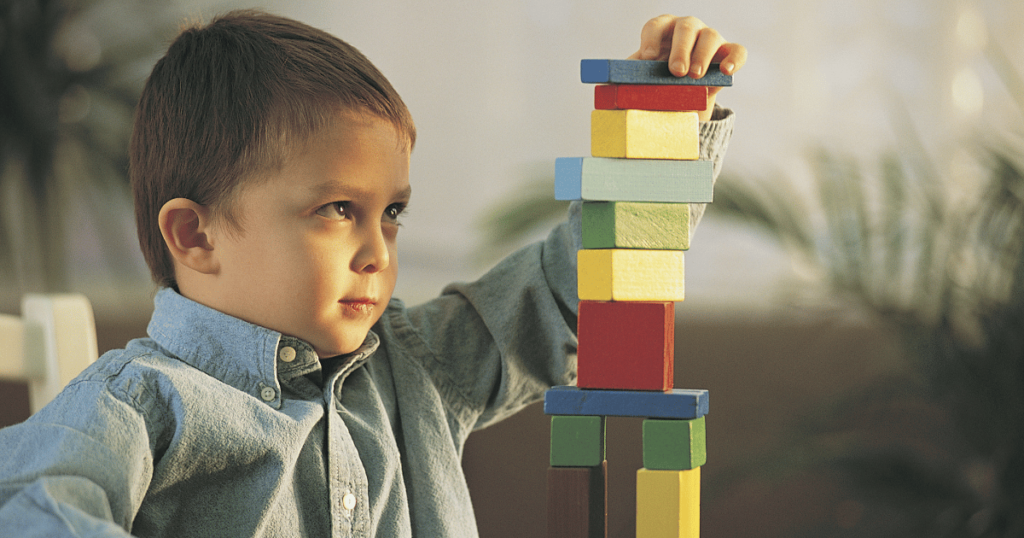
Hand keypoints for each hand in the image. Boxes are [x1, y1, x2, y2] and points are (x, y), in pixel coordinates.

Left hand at [628, 15, 746, 119]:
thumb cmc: (657, 83)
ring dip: (703, 54)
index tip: (648, 58)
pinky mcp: (728, 54)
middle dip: (680, 48)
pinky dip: (733, 59)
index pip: (656, 25)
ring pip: (711, 36)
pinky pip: (737, 51)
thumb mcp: (640, 81)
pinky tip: (725, 71)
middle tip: (676, 71)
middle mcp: (687, 29)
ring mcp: (710, 39)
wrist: (683, 96)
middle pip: (686, 27)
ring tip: (695, 76)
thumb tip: (605, 89)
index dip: (652, 39)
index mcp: (662, 31)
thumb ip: (626, 81)